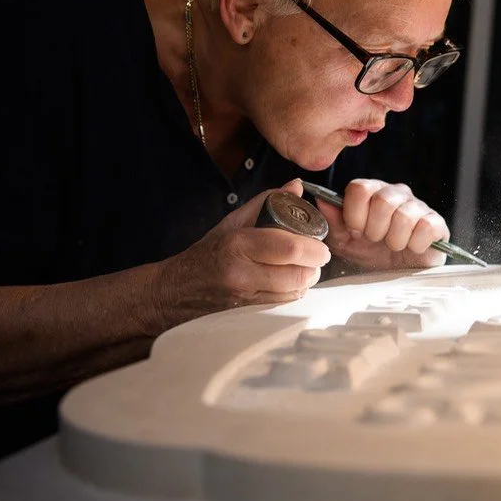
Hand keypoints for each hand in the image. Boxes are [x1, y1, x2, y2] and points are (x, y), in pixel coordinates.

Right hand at [145, 179, 330, 332]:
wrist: (178, 290)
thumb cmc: (210, 252)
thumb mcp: (234, 221)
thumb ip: (267, 201)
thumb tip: (296, 186)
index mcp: (238, 245)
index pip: (289, 248)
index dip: (313, 248)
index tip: (321, 245)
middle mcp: (242, 275)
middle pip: (298, 274)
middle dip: (314, 265)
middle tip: (316, 257)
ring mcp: (245, 299)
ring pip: (295, 292)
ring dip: (306, 280)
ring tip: (302, 268)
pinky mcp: (249, 315)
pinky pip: (284, 304)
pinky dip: (293, 292)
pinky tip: (288, 282)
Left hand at [315, 179, 449, 270]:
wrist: (396, 276)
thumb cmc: (370, 254)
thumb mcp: (345, 241)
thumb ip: (333, 220)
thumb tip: (321, 199)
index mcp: (372, 192)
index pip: (360, 188)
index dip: (355, 214)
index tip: (356, 231)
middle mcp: (396, 194)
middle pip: (383, 200)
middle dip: (375, 229)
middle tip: (376, 241)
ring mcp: (418, 207)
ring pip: (405, 215)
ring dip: (395, 240)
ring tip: (394, 246)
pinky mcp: (437, 223)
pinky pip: (427, 226)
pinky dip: (415, 244)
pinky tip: (412, 248)